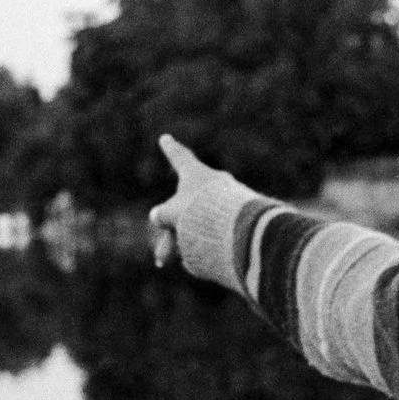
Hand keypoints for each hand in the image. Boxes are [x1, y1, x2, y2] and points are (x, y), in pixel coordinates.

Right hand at [147, 133, 240, 267]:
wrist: (238, 228)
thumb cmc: (200, 214)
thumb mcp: (171, 213)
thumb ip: (162, 214)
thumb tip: (159, 216)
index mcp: (196, 174)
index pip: (179, 157)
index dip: (170, 149)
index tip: (165, 138)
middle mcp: (213, 184)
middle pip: (184, 208)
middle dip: (171, 235)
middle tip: (161, 260)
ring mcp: (227, 201)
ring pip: (199, 223)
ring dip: (185, 244)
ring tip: (181, 261)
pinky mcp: (239, 219)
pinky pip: (216, 232)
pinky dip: (205, 246)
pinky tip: (202, 261)